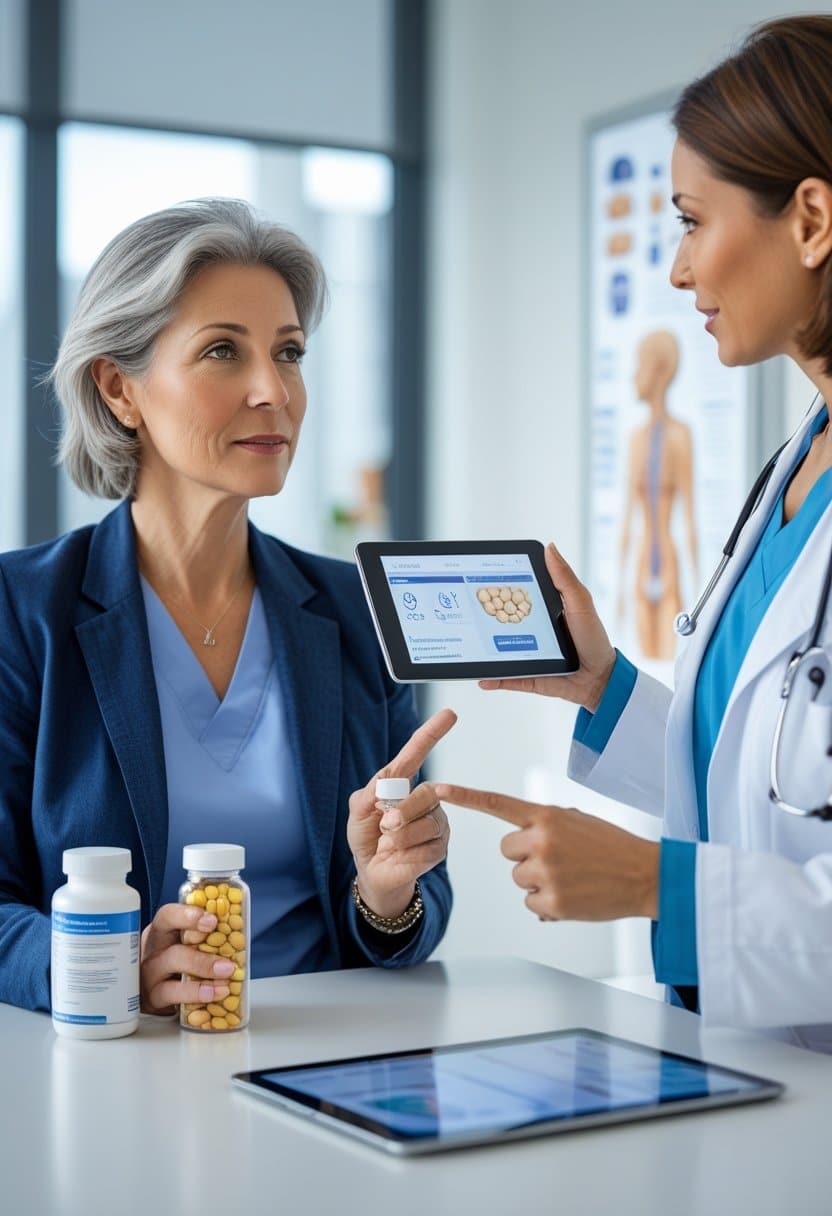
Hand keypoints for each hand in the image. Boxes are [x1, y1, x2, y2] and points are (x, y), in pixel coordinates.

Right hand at [140, 903, 236, 1014]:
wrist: (157, 989)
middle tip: (226, 963)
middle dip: (201, 957)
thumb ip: (207, 935)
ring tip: (225, 980)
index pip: (168, 915)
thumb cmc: (178, 960)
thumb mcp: (188, 942)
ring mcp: (151, 974)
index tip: (212, 921)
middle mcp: (153, 950)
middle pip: (172, 950)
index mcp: (163, 930)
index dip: (188, 916)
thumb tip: (239, 927)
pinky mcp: (154, 997)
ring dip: (202, 974)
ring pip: (172, 969)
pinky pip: (172, 995)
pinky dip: (195, 995)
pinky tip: (213, 994)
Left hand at [347, 708, 455, 917]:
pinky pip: (429, 847)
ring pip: (429, 823)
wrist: (373, 872)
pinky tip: (400, 855)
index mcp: (402, 784)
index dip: (432, 733)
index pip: (417, 754)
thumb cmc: (366, 837)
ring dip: (402, 835)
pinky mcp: (439, 847)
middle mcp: (425, 800)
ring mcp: (435, 823)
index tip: (449, 715)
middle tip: (386, 824)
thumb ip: (367, 796)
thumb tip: (383, 788)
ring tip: (388, 843)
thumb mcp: (357, 813)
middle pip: (428, 792)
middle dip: (404, 810)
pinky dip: (408, 853)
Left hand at [435, 783, 658, 920]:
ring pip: (518, 878)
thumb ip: (546, 825)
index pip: (498, 803)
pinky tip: (574, 896)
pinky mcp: (551, 901)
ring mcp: (545, 872)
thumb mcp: (578, 821)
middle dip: (525, 855)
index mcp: (547, 816)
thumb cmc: (613, 847)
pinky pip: (531, 904)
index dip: (466, 796)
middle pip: (507, 850)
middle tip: (558, 859)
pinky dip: (547, 904)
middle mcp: (542, 840)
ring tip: (572, 877)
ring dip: (538, 881)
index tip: (438, 789)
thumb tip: (522, 847)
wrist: (645, 875)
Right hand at [479, 542, 615, 711]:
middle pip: (503, 623)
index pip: (516, 596)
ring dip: (484, 653)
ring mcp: (527, 654)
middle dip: (484, 619)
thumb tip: (550, 547)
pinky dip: (494, 679)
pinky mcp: (529, 676)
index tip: (481, 580)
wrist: (601, 678)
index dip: (499, 588)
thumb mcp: (580, 602)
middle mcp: (531, 631)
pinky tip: (482, 679)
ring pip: (500, 652)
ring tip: (469, 649)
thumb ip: (564, 578)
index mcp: (542, 610)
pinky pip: (508, 678)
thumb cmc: (593, 637)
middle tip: (468, 612)